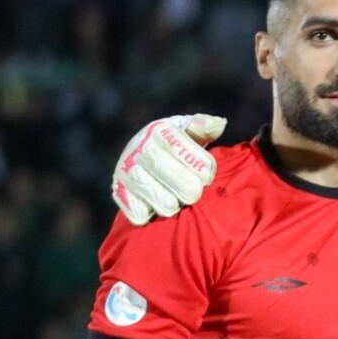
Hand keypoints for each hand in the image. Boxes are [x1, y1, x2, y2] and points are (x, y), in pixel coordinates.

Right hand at [110, 115, 224, 224]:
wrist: (146, 165)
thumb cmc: (178, 149)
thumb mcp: (191, 134)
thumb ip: (204, 129)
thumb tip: (219, 123)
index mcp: (159, 131)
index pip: (183, 150)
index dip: (203, 168)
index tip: (207, 176)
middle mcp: (138, 148)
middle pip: (169, 174)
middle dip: (190, 188)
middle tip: (194, 192)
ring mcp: (125, 171)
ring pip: (157, 197)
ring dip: (172, 204)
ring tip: (177, 202)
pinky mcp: (118, 193)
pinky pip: (138, 213)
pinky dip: (151, 214)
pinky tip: (157, 207)